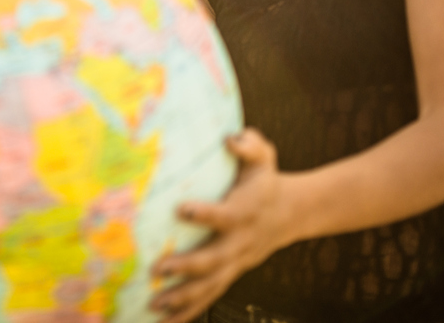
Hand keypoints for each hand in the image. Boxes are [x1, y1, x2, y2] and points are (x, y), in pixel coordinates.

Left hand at [150, 129, 291, 322]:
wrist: (290, 213)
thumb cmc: (265, 180)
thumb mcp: (263, 157)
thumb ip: (249, 145)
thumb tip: (231, 139)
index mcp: (244, 212)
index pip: (225, 215)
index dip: (206, 214)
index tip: (182, 208)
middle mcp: (239, 242)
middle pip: (214, 259)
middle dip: (187, 266)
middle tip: (158, 268)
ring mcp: (235, 263)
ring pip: (210, 285)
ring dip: (182, 298)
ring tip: (154, 304)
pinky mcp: (230, 274)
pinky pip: (209, 296)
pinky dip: (188, 312)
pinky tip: (164, 321)